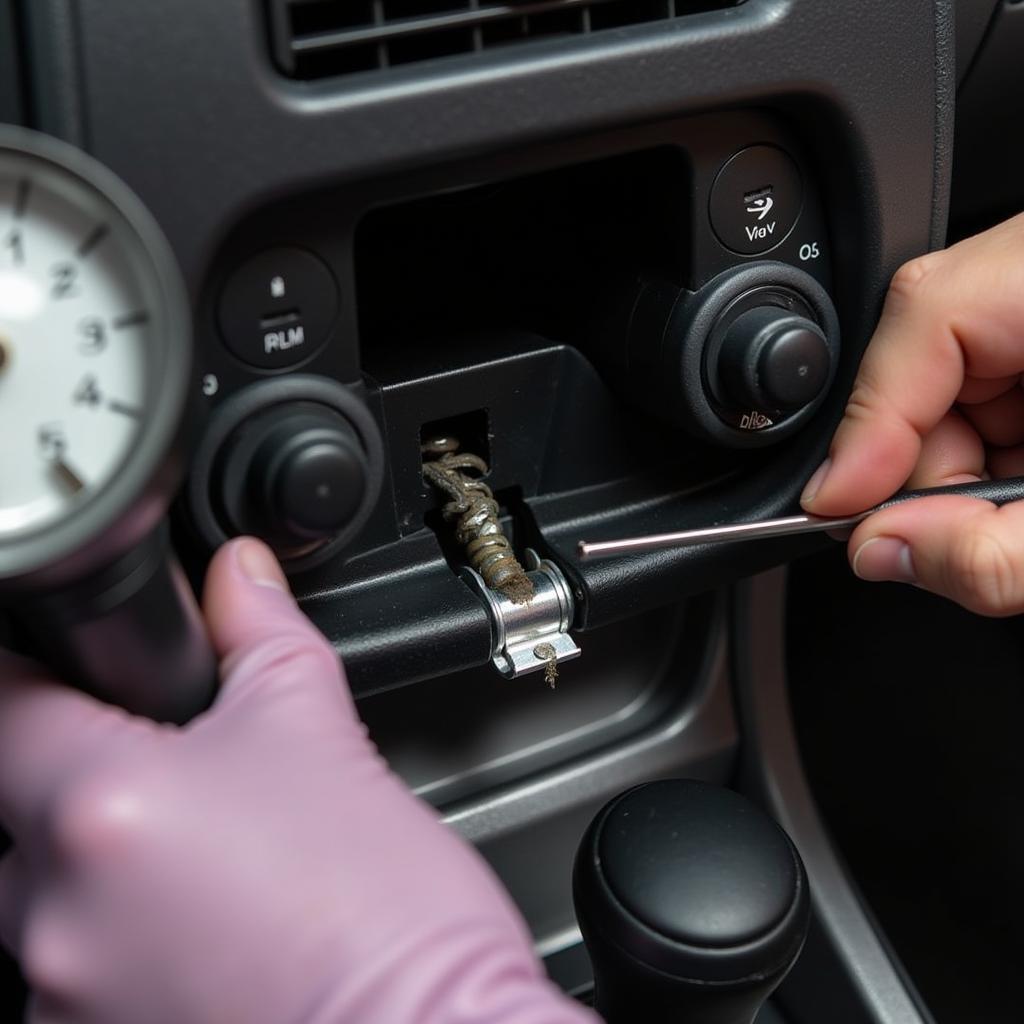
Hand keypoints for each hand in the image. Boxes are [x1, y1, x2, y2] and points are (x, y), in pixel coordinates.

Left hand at [0, 538, 595, 1023]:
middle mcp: (56, 914)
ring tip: (215, 873)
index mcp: (102, 807)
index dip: (33, 676)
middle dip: (87, 783)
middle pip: (25, 811)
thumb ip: (263, 636)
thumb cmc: (384, 914)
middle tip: (185, 781)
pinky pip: (78, 981)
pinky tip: (212, 938)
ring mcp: (64, 1001)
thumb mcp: (321, 735)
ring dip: (106, 875)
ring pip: (48, 905)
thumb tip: (241, 577)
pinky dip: (125, 948)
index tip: (59, 672)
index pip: (6, 704)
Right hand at [800, 212, 1023, 614]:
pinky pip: (990, 390)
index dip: (868, 423)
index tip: (840, 507)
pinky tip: (1019, 487)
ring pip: (954, 385)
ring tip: (1012, 517)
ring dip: (962, 472)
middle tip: (947, 535)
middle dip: (922, 470)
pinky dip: (992, 456)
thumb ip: (991, 551)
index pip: (926, 312)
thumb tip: (882, 551)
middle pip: (927, 361)